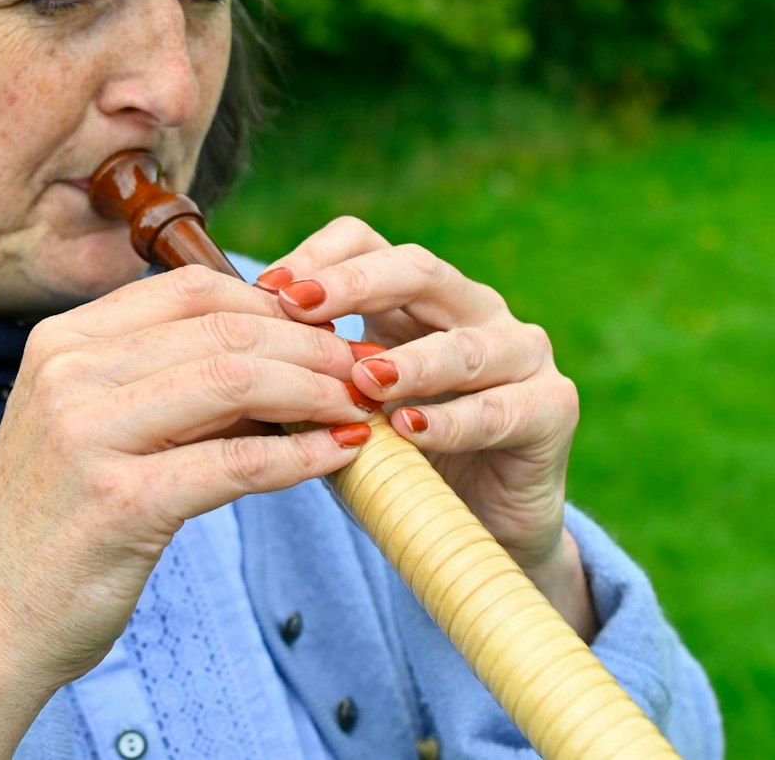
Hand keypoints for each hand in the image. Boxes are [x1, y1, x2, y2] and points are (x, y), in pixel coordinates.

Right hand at [0, 265, 372, 756]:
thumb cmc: (54, 528)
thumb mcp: (94, 429)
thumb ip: (168, 384)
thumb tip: (280, 354)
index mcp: (63, 342)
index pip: (191, 289)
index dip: (275, 304)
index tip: (326, 332)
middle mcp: (69, 373)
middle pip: (224, 328)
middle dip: (310, 346)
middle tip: (363, 370)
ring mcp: (88, 434)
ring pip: (236, 382)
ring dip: (316, 392)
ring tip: (360, 407)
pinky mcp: (119, 502)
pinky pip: (236, 462)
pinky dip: (301, 455)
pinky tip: (338, 456)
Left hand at [256, 218, 590, 628]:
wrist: (479, 532)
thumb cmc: (400, 463)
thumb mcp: (340, 414)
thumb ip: (301, 379)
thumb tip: (221, 353)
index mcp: (416, 298)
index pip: (366, 241)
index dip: (316, 256)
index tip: (265, 290)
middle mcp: (473, 309)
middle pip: (417, 268)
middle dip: (355, 283)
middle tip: (299, 306)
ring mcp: (521, 353)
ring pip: (465, 341)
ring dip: (409, 360)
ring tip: (362, 379)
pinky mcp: (552, 407)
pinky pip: (501, 409)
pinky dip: (453, 420)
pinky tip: (411, 430)